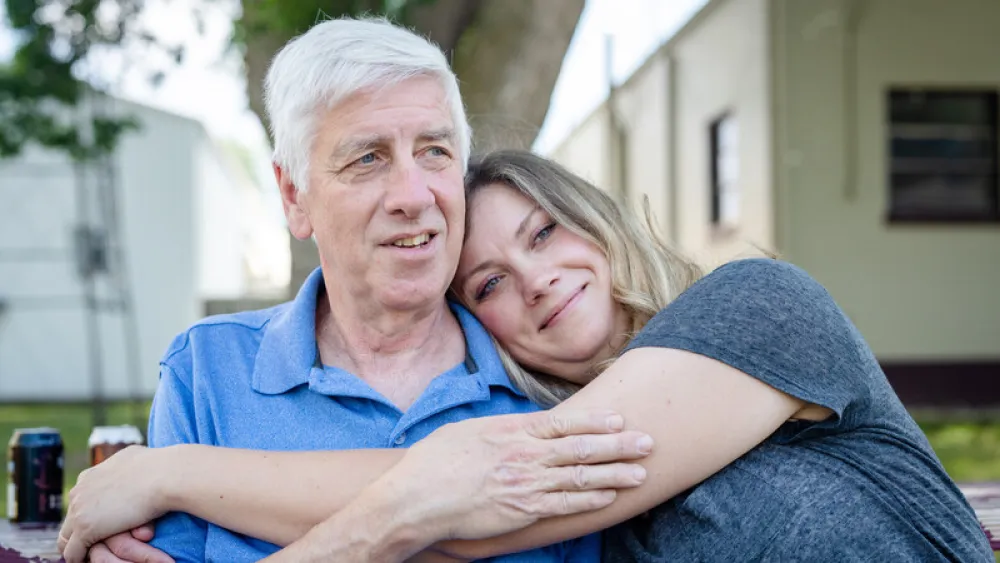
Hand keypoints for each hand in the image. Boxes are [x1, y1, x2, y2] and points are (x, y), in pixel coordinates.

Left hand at [59, 446, 172, 562]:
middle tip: (93, 546)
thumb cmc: (160, 467)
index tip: (102, 524)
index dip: (89, 514)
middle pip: (69, 519)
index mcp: (90, 475)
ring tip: (90, 557)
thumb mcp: (136, 459)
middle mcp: (79, 490)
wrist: (165, 474)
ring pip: (66, 538)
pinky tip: (90, 562)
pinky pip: (73, 553)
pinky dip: (79, 560)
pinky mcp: (85, 528)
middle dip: (79, 533)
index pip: (79, 501)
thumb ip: (126, 468)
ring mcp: (79, 510)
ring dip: (77, 549)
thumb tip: (135, 462)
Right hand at [385, 408, 652, 541]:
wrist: (416, 499)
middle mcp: (524, 455)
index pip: (564, 423)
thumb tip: (525, 427)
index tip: (620, 418)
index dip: (596, 422)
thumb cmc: (435, 462)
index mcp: (511, 431)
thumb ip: (503, 429)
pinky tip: (609, 497)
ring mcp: (526, 484)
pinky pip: (564, 505)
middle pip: (581, 449)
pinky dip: (590, 500)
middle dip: (619, 445)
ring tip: (641, 472)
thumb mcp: (469, 431)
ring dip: (615, 474)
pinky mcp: (522, 511)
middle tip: (648, 441)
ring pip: (580, 478)